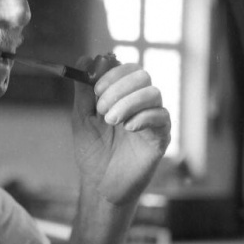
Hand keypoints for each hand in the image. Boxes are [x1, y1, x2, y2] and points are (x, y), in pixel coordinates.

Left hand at [72, 57, 170, 205]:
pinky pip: (162, 117)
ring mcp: (152, 119)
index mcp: (122, 95)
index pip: (126, 68)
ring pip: (153, 93)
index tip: (96, 88)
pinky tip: (128, 128)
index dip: (112, 73)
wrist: (100, 184)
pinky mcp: (161, 137)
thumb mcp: (81, 117)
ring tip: (111, 121)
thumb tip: (85, 59)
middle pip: (142, 75)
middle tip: (102, 108)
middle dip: (119, 87)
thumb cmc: (92, 151)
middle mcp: (140, 103)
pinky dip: (143, 117)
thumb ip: (83, 90)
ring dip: (129, 102)